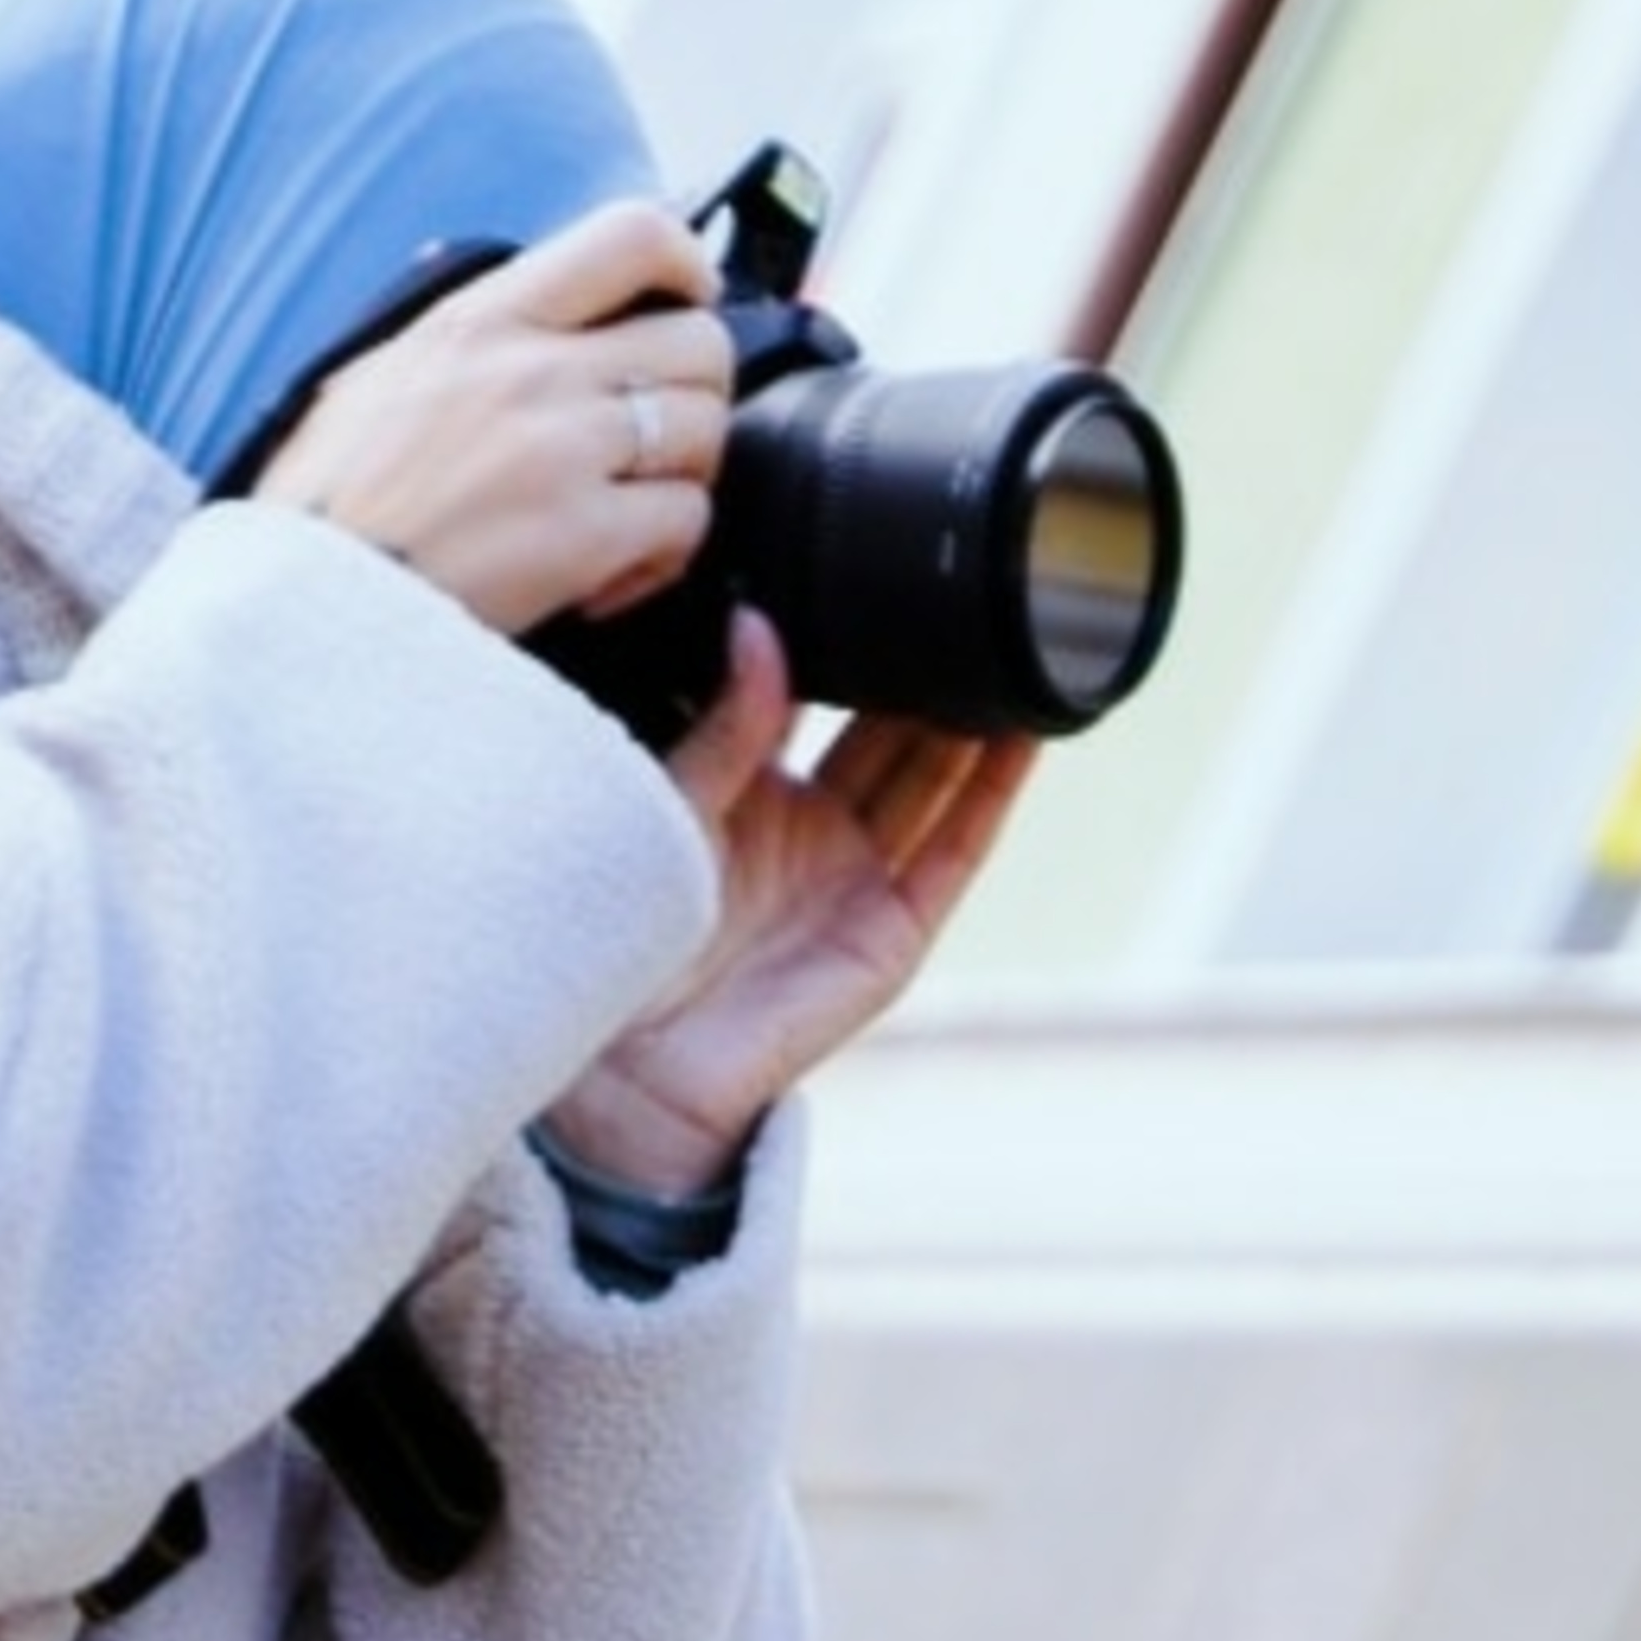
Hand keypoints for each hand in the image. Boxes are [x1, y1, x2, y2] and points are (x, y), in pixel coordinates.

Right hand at [252, 201, 734, 633]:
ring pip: (704, 431)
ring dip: (678, 481)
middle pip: (699, 342)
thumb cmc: (321, 509)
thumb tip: (523, 288)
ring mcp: (559, 451)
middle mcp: (530, 369)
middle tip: (648, 447)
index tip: (683, 303)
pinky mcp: (578, 537)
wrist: (293, 607)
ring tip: (619, 520)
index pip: (633, 235)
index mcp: (480, 318)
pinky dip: (658, 558)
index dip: (685, 266)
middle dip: (691, 397)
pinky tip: (603, 580)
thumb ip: (459, 335)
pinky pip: (684, 523)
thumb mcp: (369, 379)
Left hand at [542, 611, 1036, 1196]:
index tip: (861, 561)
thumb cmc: (615, 948)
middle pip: (883, 726)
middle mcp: (804, 831)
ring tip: (1009, 631)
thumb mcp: (668, 810)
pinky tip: (1025, 726)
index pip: (805, 695)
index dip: (838, 637)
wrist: (620, 1079)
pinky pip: (957, 848)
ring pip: (932, 774)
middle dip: (919, 661)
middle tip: (951, 582)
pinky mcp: (891, 933)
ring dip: (971, 710)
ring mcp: (854, 880)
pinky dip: (995, 790)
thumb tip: (761, 628)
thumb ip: (723, 727)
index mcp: (737, 792)